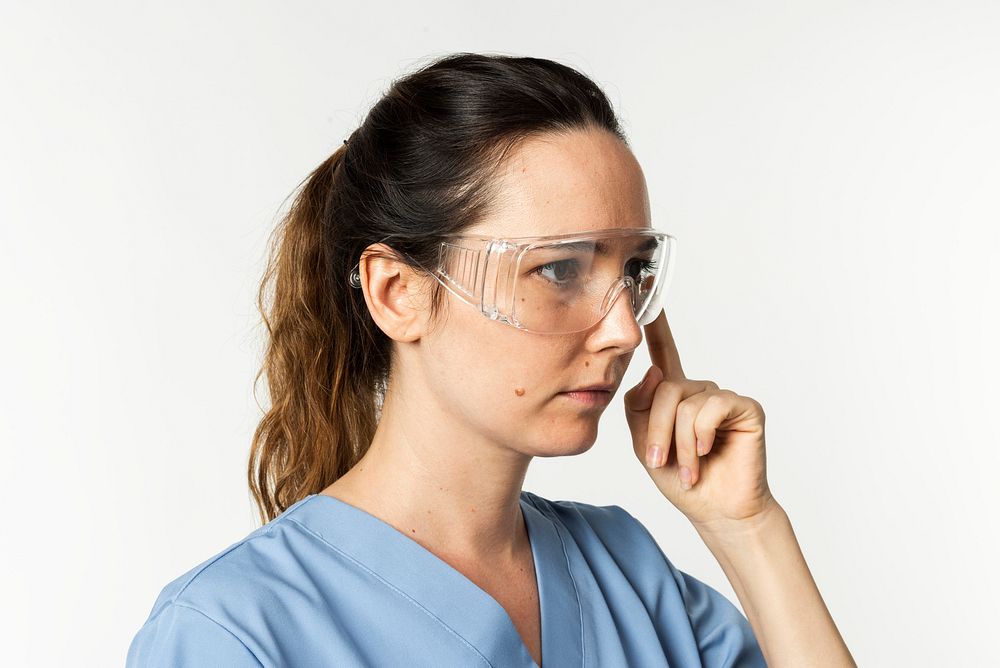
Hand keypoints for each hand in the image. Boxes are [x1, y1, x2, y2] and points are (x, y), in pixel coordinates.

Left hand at [622, 308, 776, 531]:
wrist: (716, 511)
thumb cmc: (682, 479)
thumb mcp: (646, 443)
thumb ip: (640, 407)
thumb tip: (652, 372)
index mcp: (675, 395)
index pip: (663, 352)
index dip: (656, 323)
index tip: (645, 284)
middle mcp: (700, 390)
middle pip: (664, 388)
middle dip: (657, 430)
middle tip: (661, 462)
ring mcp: (723, 397)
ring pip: (684, 402)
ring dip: (679, 442)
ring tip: (689, 467)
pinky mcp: (745, 408)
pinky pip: (710, 408)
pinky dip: (701, 436)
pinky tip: (708, 453)